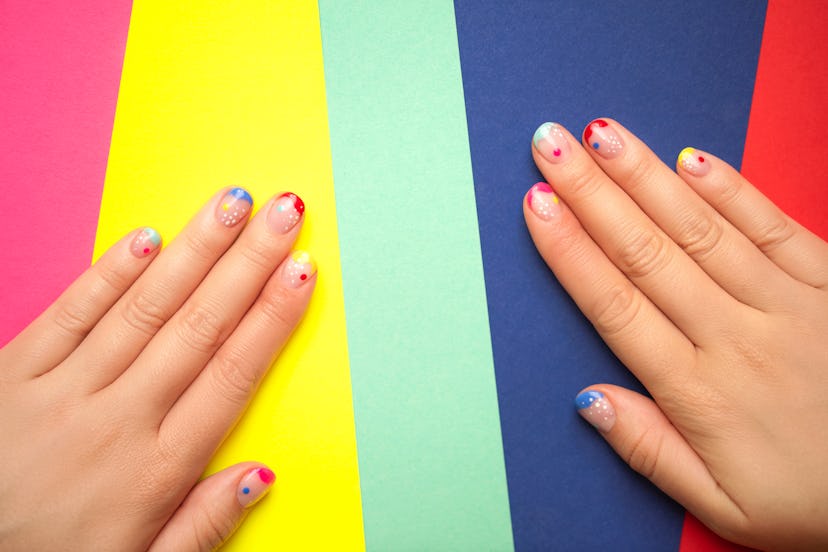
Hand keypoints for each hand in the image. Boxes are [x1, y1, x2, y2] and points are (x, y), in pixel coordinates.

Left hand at [0, 188, 314, 550]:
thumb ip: (202, 526)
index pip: (232, 374)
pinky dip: (108, 272)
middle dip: (249, 262)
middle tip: (283, 211)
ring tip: (233, 204)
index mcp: (154, 469)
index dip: (273, 317)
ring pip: (144, 307)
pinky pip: (69, 313)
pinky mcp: (10, 374)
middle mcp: (116, 419)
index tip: (303, 271)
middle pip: (199, 326)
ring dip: (194, 250)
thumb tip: (258, 475)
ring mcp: (61, 390)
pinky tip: (146, 236)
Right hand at [526, 120, 827, 550]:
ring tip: (603, 136)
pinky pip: (773, 227)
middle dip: (591, 193)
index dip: (571, 251)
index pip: (616, 306)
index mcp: (701, 391)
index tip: (537, 207)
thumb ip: (650, 450)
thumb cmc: (812, 499)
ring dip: (646, 177)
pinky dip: (732, 189)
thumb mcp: (723, 505)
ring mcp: (788, 304)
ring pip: (700, 229)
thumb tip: (588, 400)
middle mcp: (737, 336)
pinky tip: (693, 157)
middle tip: (550, 145)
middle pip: (646, 252)